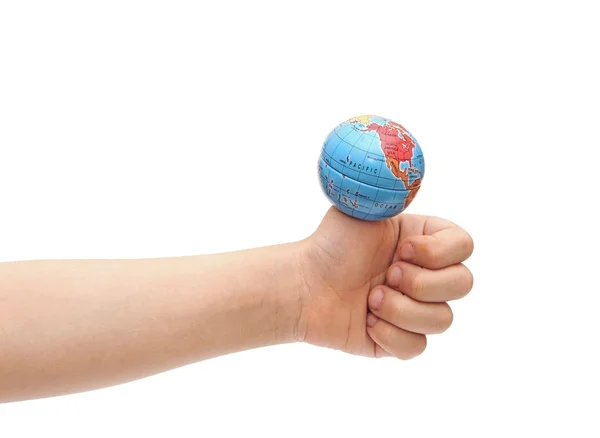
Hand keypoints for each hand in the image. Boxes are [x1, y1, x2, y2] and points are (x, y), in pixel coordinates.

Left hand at [296, 207, 473, 358]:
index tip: (402, 250)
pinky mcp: (398, 340)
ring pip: (442, 320)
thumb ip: (393, 193)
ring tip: (369, 300)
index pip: (464, 246)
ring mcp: (413, 309)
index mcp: (421, 242)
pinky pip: (417, 346)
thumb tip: (414, 181)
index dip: (440, 252)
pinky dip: (390, 335)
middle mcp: (424, 275)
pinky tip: (366, 322)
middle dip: (422, 283)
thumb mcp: (361, 207)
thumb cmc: (329, 245)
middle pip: (463, 284)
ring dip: (401, 310)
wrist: (303, 286)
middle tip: (387, 275)